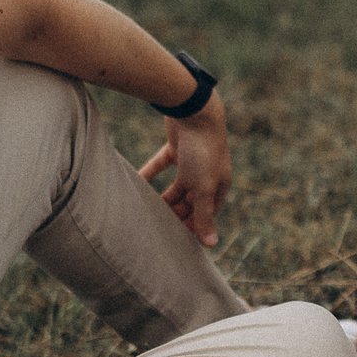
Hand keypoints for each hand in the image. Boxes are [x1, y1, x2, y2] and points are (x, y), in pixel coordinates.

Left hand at [138, 100, 230, 246]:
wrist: (194, 111)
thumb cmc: (203, 152)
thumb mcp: (204, 188)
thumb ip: (204, 215)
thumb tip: (212, 244)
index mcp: (219, 185)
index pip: (207, 213)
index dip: (194, 226)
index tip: (176, 240)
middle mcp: (207, 175)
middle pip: (190, 202)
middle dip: (176, 214)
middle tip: (158, 229)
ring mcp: (191, 162)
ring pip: (176, 188)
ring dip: (164, 199)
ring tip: (147, 212)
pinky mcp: (176, 149)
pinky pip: (161, 166)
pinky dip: (149, 174)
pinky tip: (137, 183)